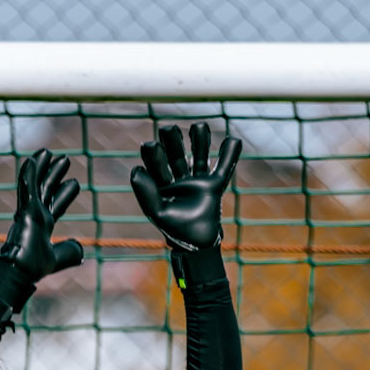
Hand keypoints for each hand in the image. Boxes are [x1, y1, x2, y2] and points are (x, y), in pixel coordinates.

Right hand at [0, 149, 83, 279]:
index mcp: (43, 227)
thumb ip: (70, 252)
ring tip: (48, 151)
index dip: (64, 195)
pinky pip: (27, 188)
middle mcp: (35, 217)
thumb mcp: (59, 258)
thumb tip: (81, 249)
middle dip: (54, 175)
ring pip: (35, 184)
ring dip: (42, 168)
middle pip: (46, 190)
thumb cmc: (34, 268)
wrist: (21, 272)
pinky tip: (32, 160)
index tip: (74, 183)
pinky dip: (29, 174)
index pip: (56, 206)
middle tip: (65, 160)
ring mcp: (28, 212)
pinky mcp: (25, 210)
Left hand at [131, 123, 240, 252]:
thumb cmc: (173, 229)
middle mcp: (179, 179)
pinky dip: (230, 155)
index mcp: (162, 184)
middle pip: (177, 154)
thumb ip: (146, 192)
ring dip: (200, 141)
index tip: (151, 145)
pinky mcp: (214, 185)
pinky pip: (223, 167)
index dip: (154, 154)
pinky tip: (234, 139)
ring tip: (199, 126)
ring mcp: (197, 181)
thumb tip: (135, 170)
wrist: (196, 243)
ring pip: (199, 156)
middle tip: (169, 129)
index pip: (157, 164)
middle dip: (173, 141)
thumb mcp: (157, 211)